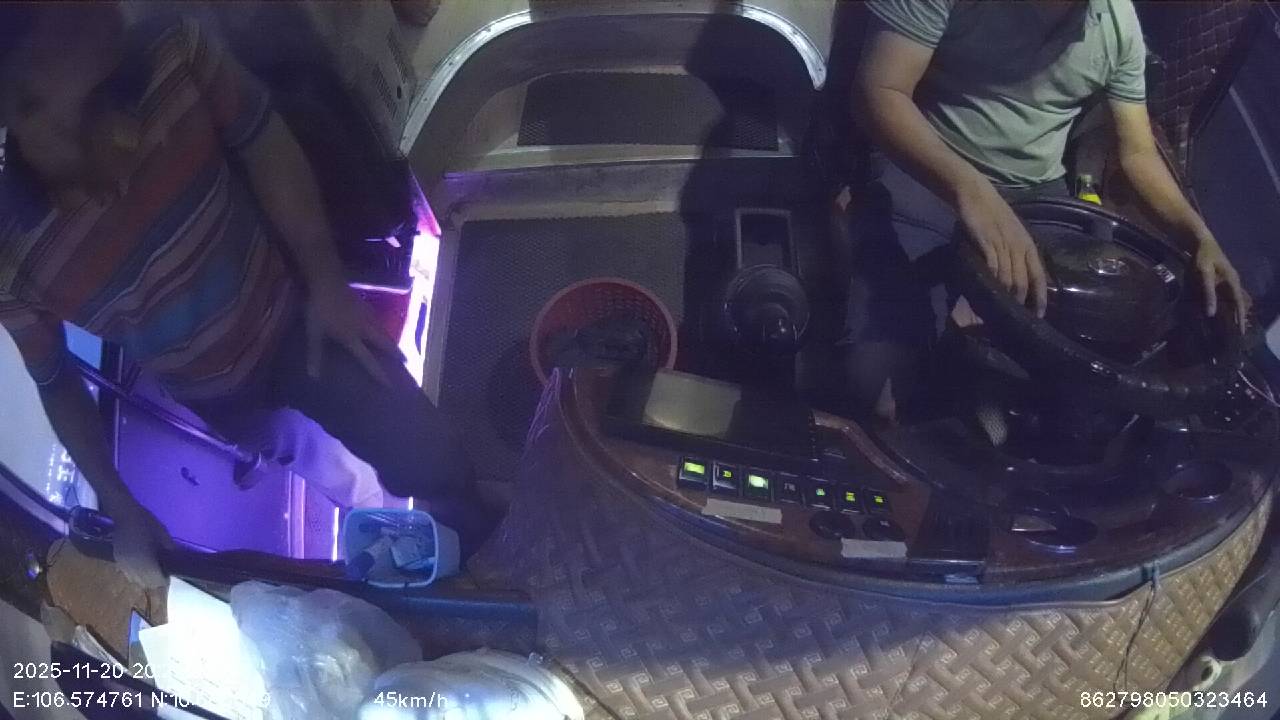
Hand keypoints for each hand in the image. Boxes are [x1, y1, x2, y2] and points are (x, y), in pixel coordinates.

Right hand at [111, 502, 172, 590]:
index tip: (168, 576)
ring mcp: (123, 564)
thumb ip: (169, 550)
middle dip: (155, 582)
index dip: (164, 581)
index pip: (156, 581)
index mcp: (146, 561)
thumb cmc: (146, 523)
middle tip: (162, 574)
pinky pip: (128, 574)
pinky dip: (136, 574)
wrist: (125, 515)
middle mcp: (133, 567)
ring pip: (136, 580)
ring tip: (152, 570)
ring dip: (144, 579)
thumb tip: (175, 561)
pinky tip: (141, 566)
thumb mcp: (163, 535)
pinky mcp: (117, 560)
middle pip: (146, 584)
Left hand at [305, 276, 401, 386]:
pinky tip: (381, 328)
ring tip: (396, 348)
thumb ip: (315, 354)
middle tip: (406, 361)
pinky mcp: (365, 305)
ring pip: (383, 331)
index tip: (390, 384)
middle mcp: (364, 328)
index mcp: (352, 338)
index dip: (379, 373)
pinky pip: (378, 321)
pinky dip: (382, 328)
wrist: (327, 280)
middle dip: (395, 353)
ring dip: (390, 341)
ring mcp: (366, 315)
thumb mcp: (314, 333)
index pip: (368, 360)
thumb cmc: (319, 308)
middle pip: (384, 343)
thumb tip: (313, 376)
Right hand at [955, 182, 1048, 316]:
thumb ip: (1016, 254)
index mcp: (1029, 246)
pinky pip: (993, 269)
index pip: (1039, 276)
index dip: (1039, 298)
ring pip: (1009, 278)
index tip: (1038, 315)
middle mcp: (1019, 247)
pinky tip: (987, 291)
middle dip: (1019, 302)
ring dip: (1004, 296)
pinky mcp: (987, 243)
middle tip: (1013, 317)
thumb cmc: (994, 215)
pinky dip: (991, 282)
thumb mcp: (1012, 234)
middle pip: (1023, 282)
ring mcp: (1004, 245)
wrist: (976, 196)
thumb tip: (1016, 279)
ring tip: (998, 310)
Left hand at [1193, 233, 1249, 329]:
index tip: (1241, 332)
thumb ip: (1208, 293)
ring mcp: (1228, 281)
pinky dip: (1225, 305)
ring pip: (1233, 300)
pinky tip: (1221, 312)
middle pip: (1238, 303)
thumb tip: (1211, 313)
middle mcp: (1233, 282)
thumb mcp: (1204, 274)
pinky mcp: (1221, 280)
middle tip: (1238, 334)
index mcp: (1232, 282)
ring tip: (1232, 327)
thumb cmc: (1203, 258)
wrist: (1201, 242)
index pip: (1239, 304)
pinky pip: (1226, 295)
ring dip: (1233, 312)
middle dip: (1239, 318)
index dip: (1240, 318)